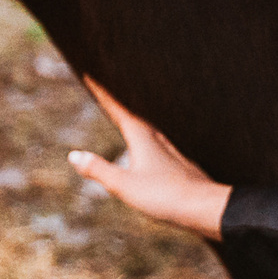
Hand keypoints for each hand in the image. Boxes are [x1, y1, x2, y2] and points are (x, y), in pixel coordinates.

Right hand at [69, 77, 229, 239]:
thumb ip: (99, 170)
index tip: (89, 72)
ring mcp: (167, 147)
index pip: (116, 107)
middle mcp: (155, 135)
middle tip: (100, 83)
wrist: (203, 206)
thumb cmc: (165, 196)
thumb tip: (73, 155)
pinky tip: (144, 138)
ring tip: (118, 107)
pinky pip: (151, 138)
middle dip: (114, 98)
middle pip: (130, 110)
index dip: (101, 91)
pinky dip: (139, 130)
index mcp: (141, 136)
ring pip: (143, 124)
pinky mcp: (174, 160)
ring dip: (128, 113)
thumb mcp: (125, 186)